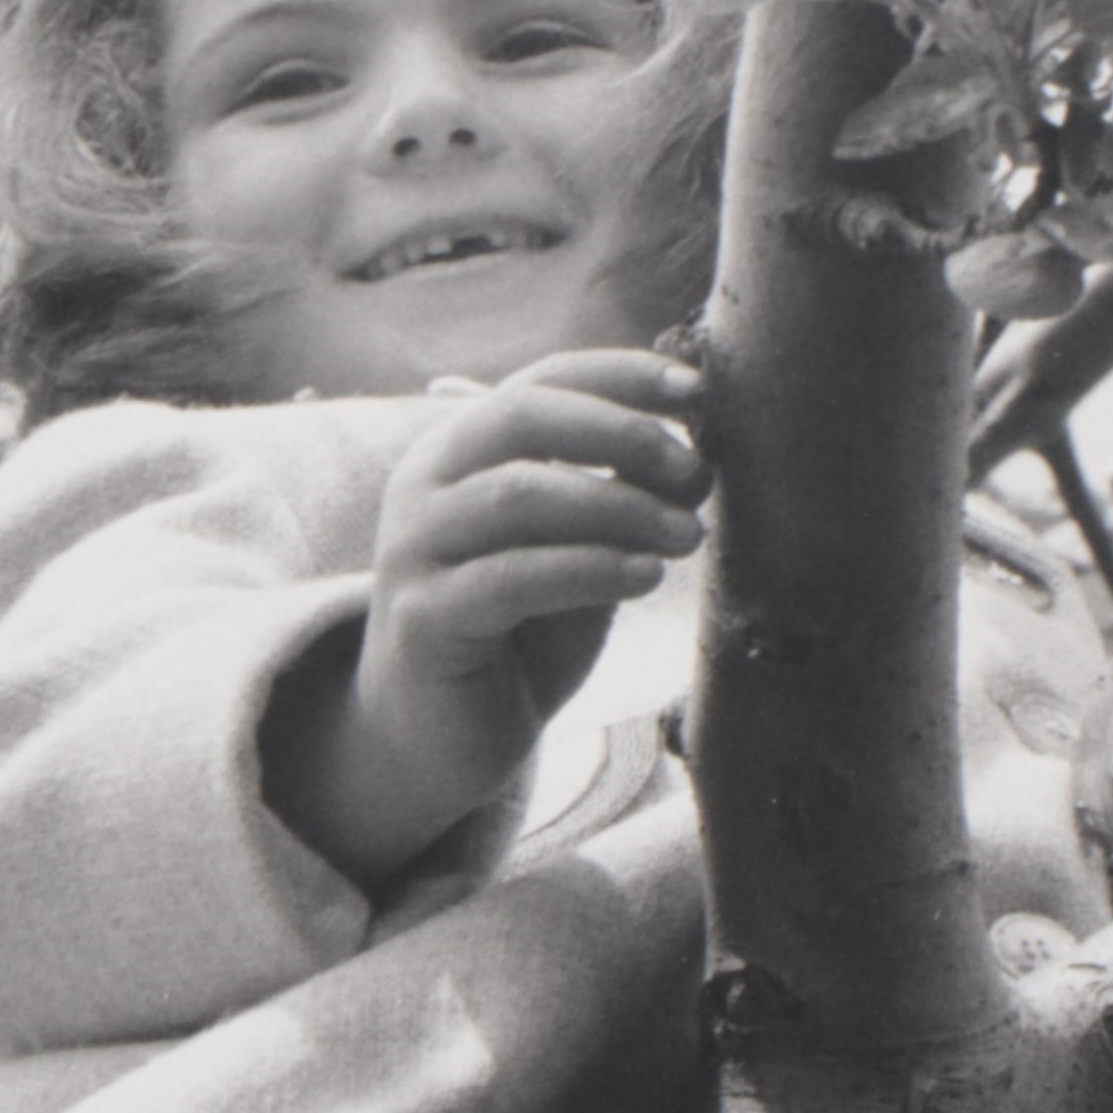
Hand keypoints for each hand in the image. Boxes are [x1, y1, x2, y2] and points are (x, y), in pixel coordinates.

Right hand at [267, 349, 707, 887]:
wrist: (442, 736)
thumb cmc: (521, 630)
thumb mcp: (579, 548)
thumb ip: (620, 496)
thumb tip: (697, 456)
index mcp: (462, 447)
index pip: (543, 380)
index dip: (622, 376)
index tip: (698, 393)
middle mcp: (425, 483)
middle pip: (523, 417)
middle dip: (623, 434)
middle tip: (695, 472)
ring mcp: (414, 549)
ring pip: (519, 494)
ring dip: (618, 507)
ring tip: (687, 535)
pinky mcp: (423, 619)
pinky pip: (511, 578)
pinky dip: (589, 569)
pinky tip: (648, 577)